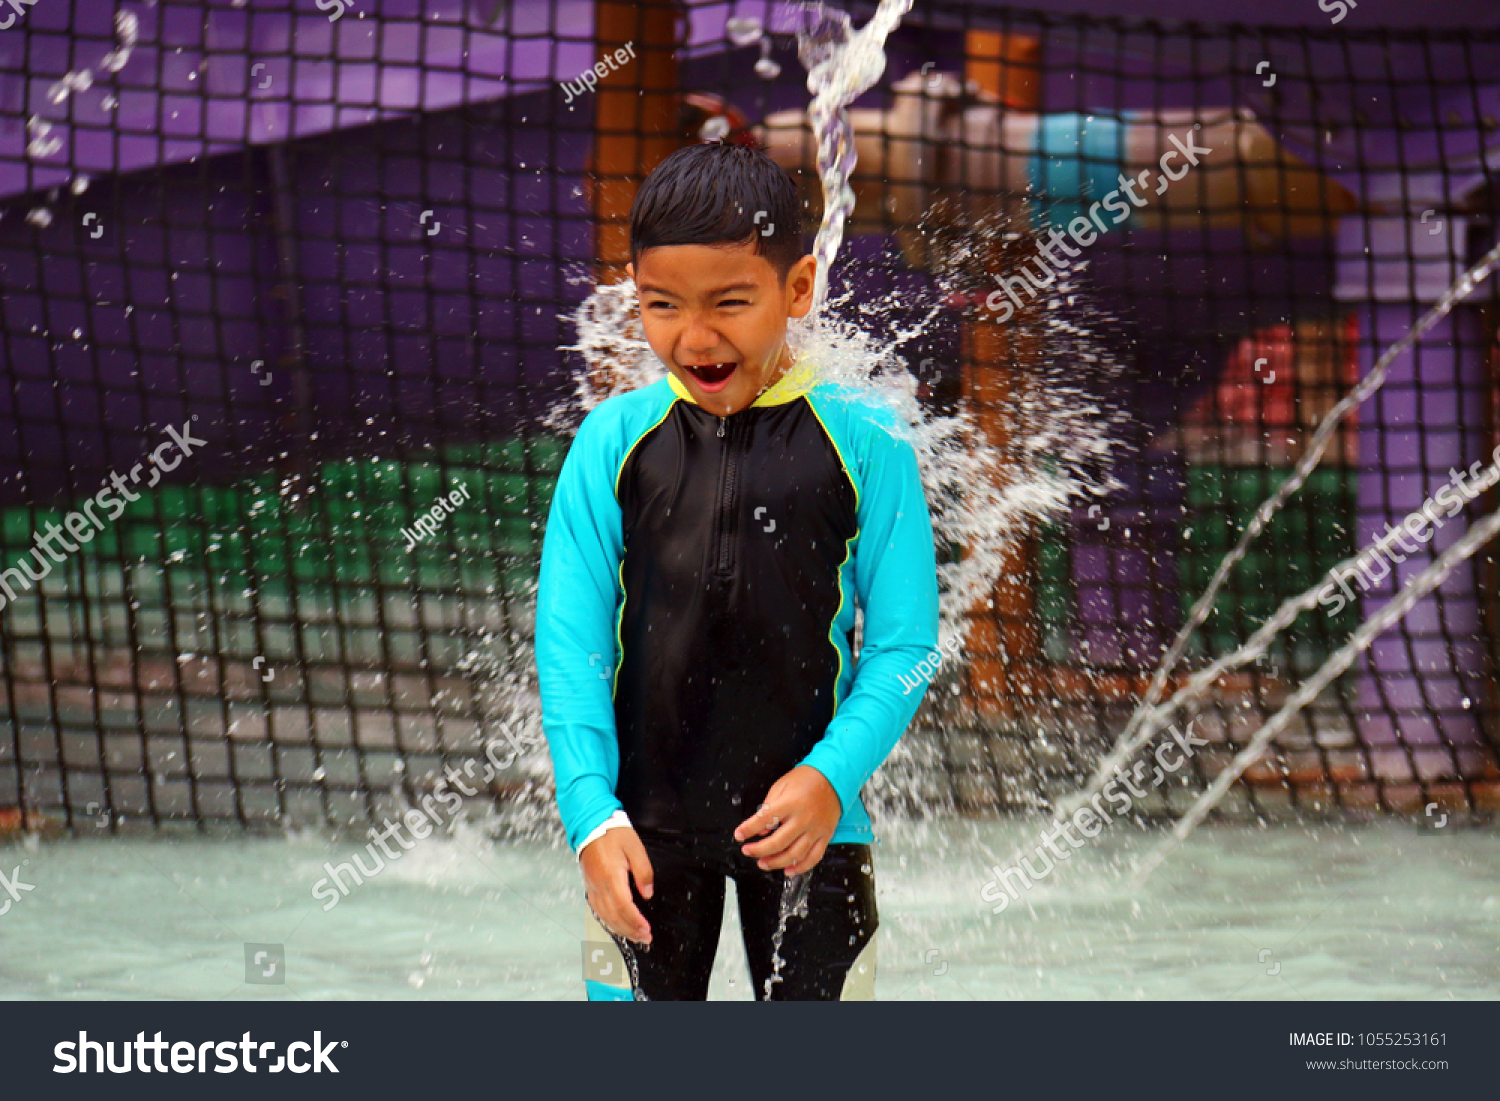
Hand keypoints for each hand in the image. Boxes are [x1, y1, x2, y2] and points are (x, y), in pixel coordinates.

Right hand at [580, 827, 653, 945]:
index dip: (635, 921)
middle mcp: (599, 885)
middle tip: (645, 937)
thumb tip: (647, 894)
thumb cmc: (614, 834)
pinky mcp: (590, 887)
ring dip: (621, 929)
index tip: (647, 929)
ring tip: (636, 936)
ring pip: (605, 916)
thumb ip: (644, 872)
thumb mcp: (635, 848)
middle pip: (614, 916)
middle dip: (631, 930)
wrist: (592, 826)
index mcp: (611, 876)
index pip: (623, 906)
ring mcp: (592, 887)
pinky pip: (598, 910)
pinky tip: (619, 926)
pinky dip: (609, 922)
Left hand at [733, 765, 841, 876]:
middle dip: (759, 850)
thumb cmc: (806, 780)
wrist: (833, 779)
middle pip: (778, 842)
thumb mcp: (782, 786)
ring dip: (776, 862)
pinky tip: (788, 870)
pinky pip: (813, 857)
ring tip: (763, 863)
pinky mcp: (825, 836)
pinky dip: (800, 868)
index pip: (764, 819)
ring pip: (794, 854)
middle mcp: (803, 818)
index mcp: (790, 803)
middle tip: (748, 851)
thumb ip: (769, 807)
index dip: (748, 829)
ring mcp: (815, 829)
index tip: (739, 835)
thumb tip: (762, 830)